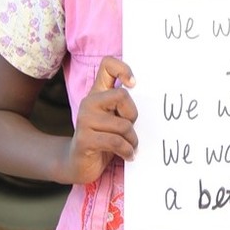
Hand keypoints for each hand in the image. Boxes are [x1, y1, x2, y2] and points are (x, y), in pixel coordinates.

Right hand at [62, 57, 137, 183]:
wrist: (78, 164)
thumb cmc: (104, 139)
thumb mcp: (116, 118)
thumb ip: (125, 106)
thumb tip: (151, 98)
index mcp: (98, 93)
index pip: (108, 65)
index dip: (123, 68)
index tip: (133, 84)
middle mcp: (89, 102)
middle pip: (122, 95)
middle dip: (133, 115)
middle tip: (130, 129)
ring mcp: (84, 120)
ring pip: (123, 125)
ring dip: (132, 140)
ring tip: (130, 146)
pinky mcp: (85, 139)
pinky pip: (116, 142)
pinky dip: (127, 150)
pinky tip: (128, 155)